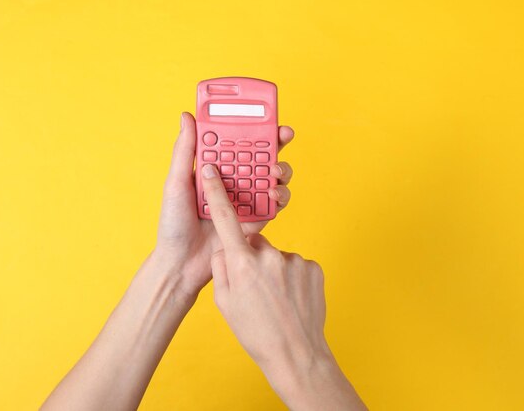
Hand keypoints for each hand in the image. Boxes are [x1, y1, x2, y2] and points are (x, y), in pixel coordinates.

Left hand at [154, 112, 294, 302]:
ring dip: (280, 169)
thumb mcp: (176, 183)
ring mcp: (246, 199)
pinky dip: (280, 196)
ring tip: (276, 171)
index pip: (237, 142)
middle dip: (276, 144)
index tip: (264, 115)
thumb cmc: (174, 224)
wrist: (182, 264)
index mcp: (214, 168)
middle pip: (261, 156)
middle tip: (283, 135)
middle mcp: (233, 181)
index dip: (252, 127)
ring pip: (272, 177)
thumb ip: (185, 150)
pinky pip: (275, 204)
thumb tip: (187, 116)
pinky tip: (275, 194)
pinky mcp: (257, 219)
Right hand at [202, 164, 366, 410]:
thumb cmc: (256, 332)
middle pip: (255, 244)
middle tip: (255, 288)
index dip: (217, 193)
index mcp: (243, 264)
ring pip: (276, 257)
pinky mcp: (313, 267)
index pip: (226, 220)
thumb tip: (226, 248)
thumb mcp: (225, 303)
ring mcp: (295, 261)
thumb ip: (222, 268)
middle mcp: (270, 256)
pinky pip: (296, 265)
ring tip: (276, 300)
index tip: (210, 170)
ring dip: (273, 271)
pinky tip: (291, 299)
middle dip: (252, 258)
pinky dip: (292, 277)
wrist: (296, 354)